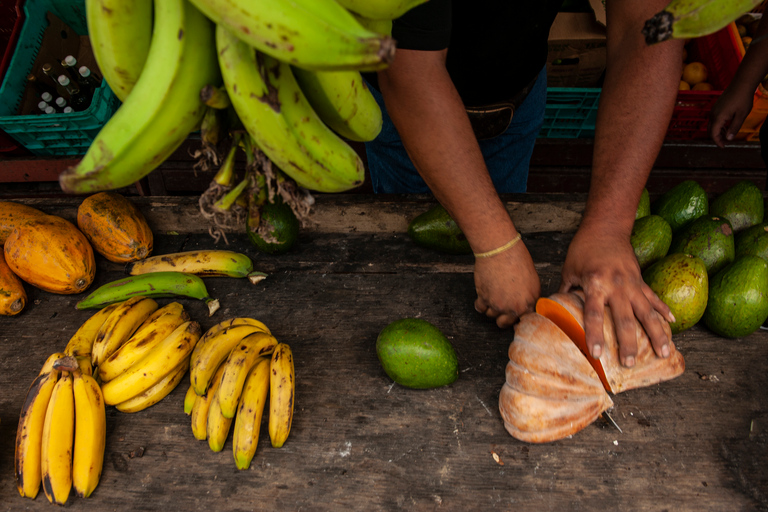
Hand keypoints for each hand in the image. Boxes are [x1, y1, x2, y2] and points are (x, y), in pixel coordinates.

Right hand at [473, 239, 539, 327]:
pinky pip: (480, 308)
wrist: (501, 250)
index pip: (524, 319)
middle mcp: (515, 307)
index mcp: (530, 301)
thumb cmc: (517, 259)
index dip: (516, 316)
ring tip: (492, 294)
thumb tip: (522, 304)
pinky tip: (483, 294)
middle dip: (502, 317)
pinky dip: (480, 303)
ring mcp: (499, 305)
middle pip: (505, 323)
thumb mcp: (532, 279)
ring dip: (490, 307)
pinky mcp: (485, 299)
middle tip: (500, 307)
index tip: (512, 315)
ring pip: (491, 315)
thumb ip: (528, 295)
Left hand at [559, 227, 673, 366]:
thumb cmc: (583, 250)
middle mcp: (617, 286)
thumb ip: (566, 293)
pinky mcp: (641, 280)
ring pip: (648, 312)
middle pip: (625, 319)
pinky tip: (673, 324)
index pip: (594, 314)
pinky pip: (654, 298)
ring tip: (664, 353)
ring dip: (657, 334)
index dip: (594, 335)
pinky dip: (663, 311)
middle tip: (628, 364)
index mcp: (595, 283)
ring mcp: (632, 284)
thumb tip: (554, 314)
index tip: (596, 354)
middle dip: (628, 343)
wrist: (605, 227)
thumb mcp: (569, 271)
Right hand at [710, 84, 754, 147]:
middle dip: (717, 138)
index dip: (718, 142)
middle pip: (710, 131)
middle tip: (725, 143)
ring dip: (718, 131)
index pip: (714, 134)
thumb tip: (729, 139)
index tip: (723, 147)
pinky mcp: (716, 106)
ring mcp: (714, 110)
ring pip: (712, 125)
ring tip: (727, 134)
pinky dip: (718, 125)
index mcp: (718, 117)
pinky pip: (714, 119)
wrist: (741, 83)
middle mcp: (713, 114)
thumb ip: (734, 128)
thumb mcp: (741, 115)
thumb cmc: (743, 98)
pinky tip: (726, 125)